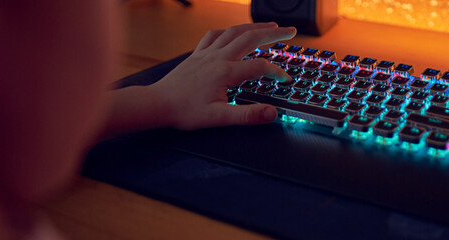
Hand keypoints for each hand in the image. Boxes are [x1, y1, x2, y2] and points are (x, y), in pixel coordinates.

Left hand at [150, 22, 295, 129]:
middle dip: (274, 33)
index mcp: (225, 72)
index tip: (285, 79)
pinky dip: (230, 30)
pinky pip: (215, 34)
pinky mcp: (197, 54)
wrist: (157, 104)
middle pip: (251, 38)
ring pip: (234, 32)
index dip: (276, 72)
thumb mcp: (219, 118)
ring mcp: (206, 53)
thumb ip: (247, 115)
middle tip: (291, 31)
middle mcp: (217, 57)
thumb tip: (272, 113)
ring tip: (271, 26)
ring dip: (255, 27)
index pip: (259, 66)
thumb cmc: (185, 112)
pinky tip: (235, 32)